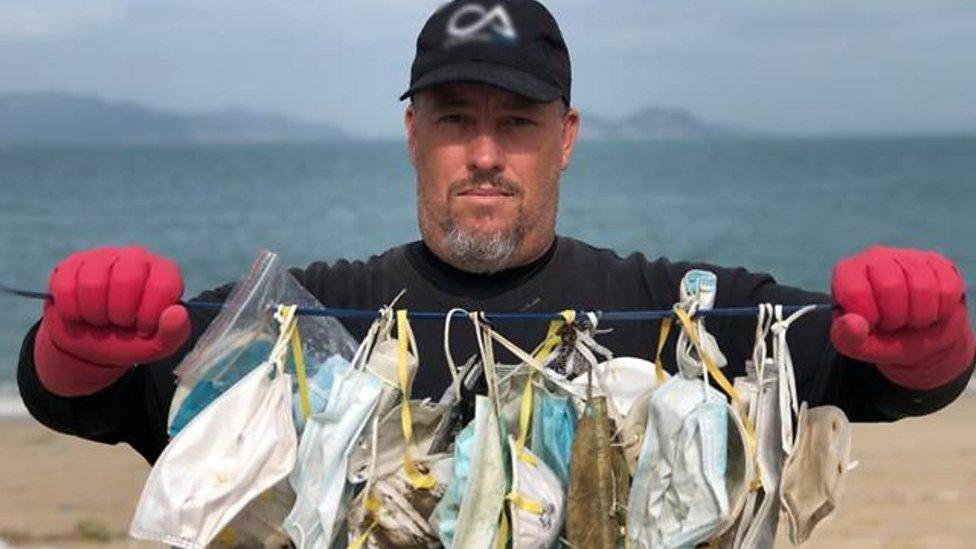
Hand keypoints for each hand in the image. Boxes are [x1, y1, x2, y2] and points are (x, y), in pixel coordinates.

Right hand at [35, 246, 189, 394]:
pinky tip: (81, 314)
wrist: (92, 343)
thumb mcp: (158, 345)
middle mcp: (137, 257)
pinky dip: (72, 311)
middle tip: (119, 323)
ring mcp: (103, 256)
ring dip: (95, 315)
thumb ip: (174, 332)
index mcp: (165, 273)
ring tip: (101, 319)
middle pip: (126, 280)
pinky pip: (65, 286)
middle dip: (119, 314)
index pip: (162, 286)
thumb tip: (176, 312)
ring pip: (92, 283)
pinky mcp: (73, 263)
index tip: (142, 328)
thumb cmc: (132, 339)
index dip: (149, 315)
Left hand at [830, 246, 973, 389]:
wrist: (919, 336)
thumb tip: (852, 323)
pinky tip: (930, 312)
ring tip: (911, 321)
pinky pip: (947, 288)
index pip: (855, 291)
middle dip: (896, 317)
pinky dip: (941, 311)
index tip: (872, 324)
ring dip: (920, 317)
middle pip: (890, 285)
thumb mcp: (859, 345)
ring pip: (922, 286)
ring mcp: (908, 257)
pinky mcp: (938, 263)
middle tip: (894, 324)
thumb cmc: (882, 338)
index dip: (869, 317)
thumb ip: (847, 338)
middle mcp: (875, 258)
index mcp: (848, 273)